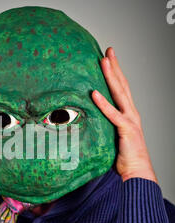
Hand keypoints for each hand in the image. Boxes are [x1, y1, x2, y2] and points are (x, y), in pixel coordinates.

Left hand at [92, 47, 157, 183]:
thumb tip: (86, 120)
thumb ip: (103, 125)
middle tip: (108, 50)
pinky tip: (94, 93)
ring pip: (120, 94)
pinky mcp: (126, 129)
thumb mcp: (111, 137)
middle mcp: (131, 113)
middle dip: (115, 67)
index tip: (108, 58)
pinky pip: (113, 115)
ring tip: (103, 62)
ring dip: (111, 77)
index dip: (115, 72)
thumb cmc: (123, 157)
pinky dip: (103, 104)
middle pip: (122, 85)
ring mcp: (130, 120)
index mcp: (128, 113)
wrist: (136, 172)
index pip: (121, 88)